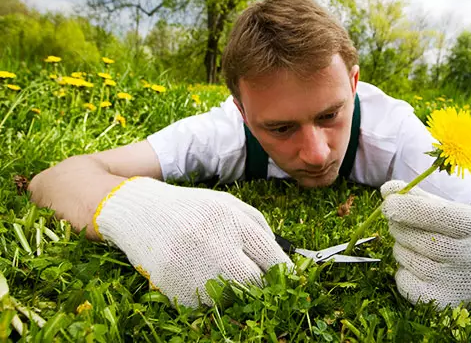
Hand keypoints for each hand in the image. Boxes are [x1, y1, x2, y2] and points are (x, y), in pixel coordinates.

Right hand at [94, 177, 292, 306]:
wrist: (141, 213)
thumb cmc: (191, 209)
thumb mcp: (228, 204)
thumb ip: (258, 226)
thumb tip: (282, 258)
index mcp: (232, 223)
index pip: (272, 258)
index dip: (284, 272)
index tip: (289, 279)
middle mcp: (216, 247)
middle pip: (255, 284)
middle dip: (258, 284)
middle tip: (252, 277)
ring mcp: (194, 271)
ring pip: (231, 298)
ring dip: (230, 290)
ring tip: (214, 267)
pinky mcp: (176, 291)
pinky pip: (205, 306)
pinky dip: (205, 296)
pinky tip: (194, 273)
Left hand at [380, 180, 470, 307]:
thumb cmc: (462, 227)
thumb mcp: (449, 206)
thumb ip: (417, 196)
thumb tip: (386, 190)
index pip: (440, 216)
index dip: (410, 208)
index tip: (389, 203)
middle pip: (423, 240)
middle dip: (401, 227)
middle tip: (396, 221)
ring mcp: (462, 284)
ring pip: (412, 261)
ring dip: (400, 247)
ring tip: (410, 242)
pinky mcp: (446, 302)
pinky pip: (406, 285)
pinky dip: (402, 271)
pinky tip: (414, 263)